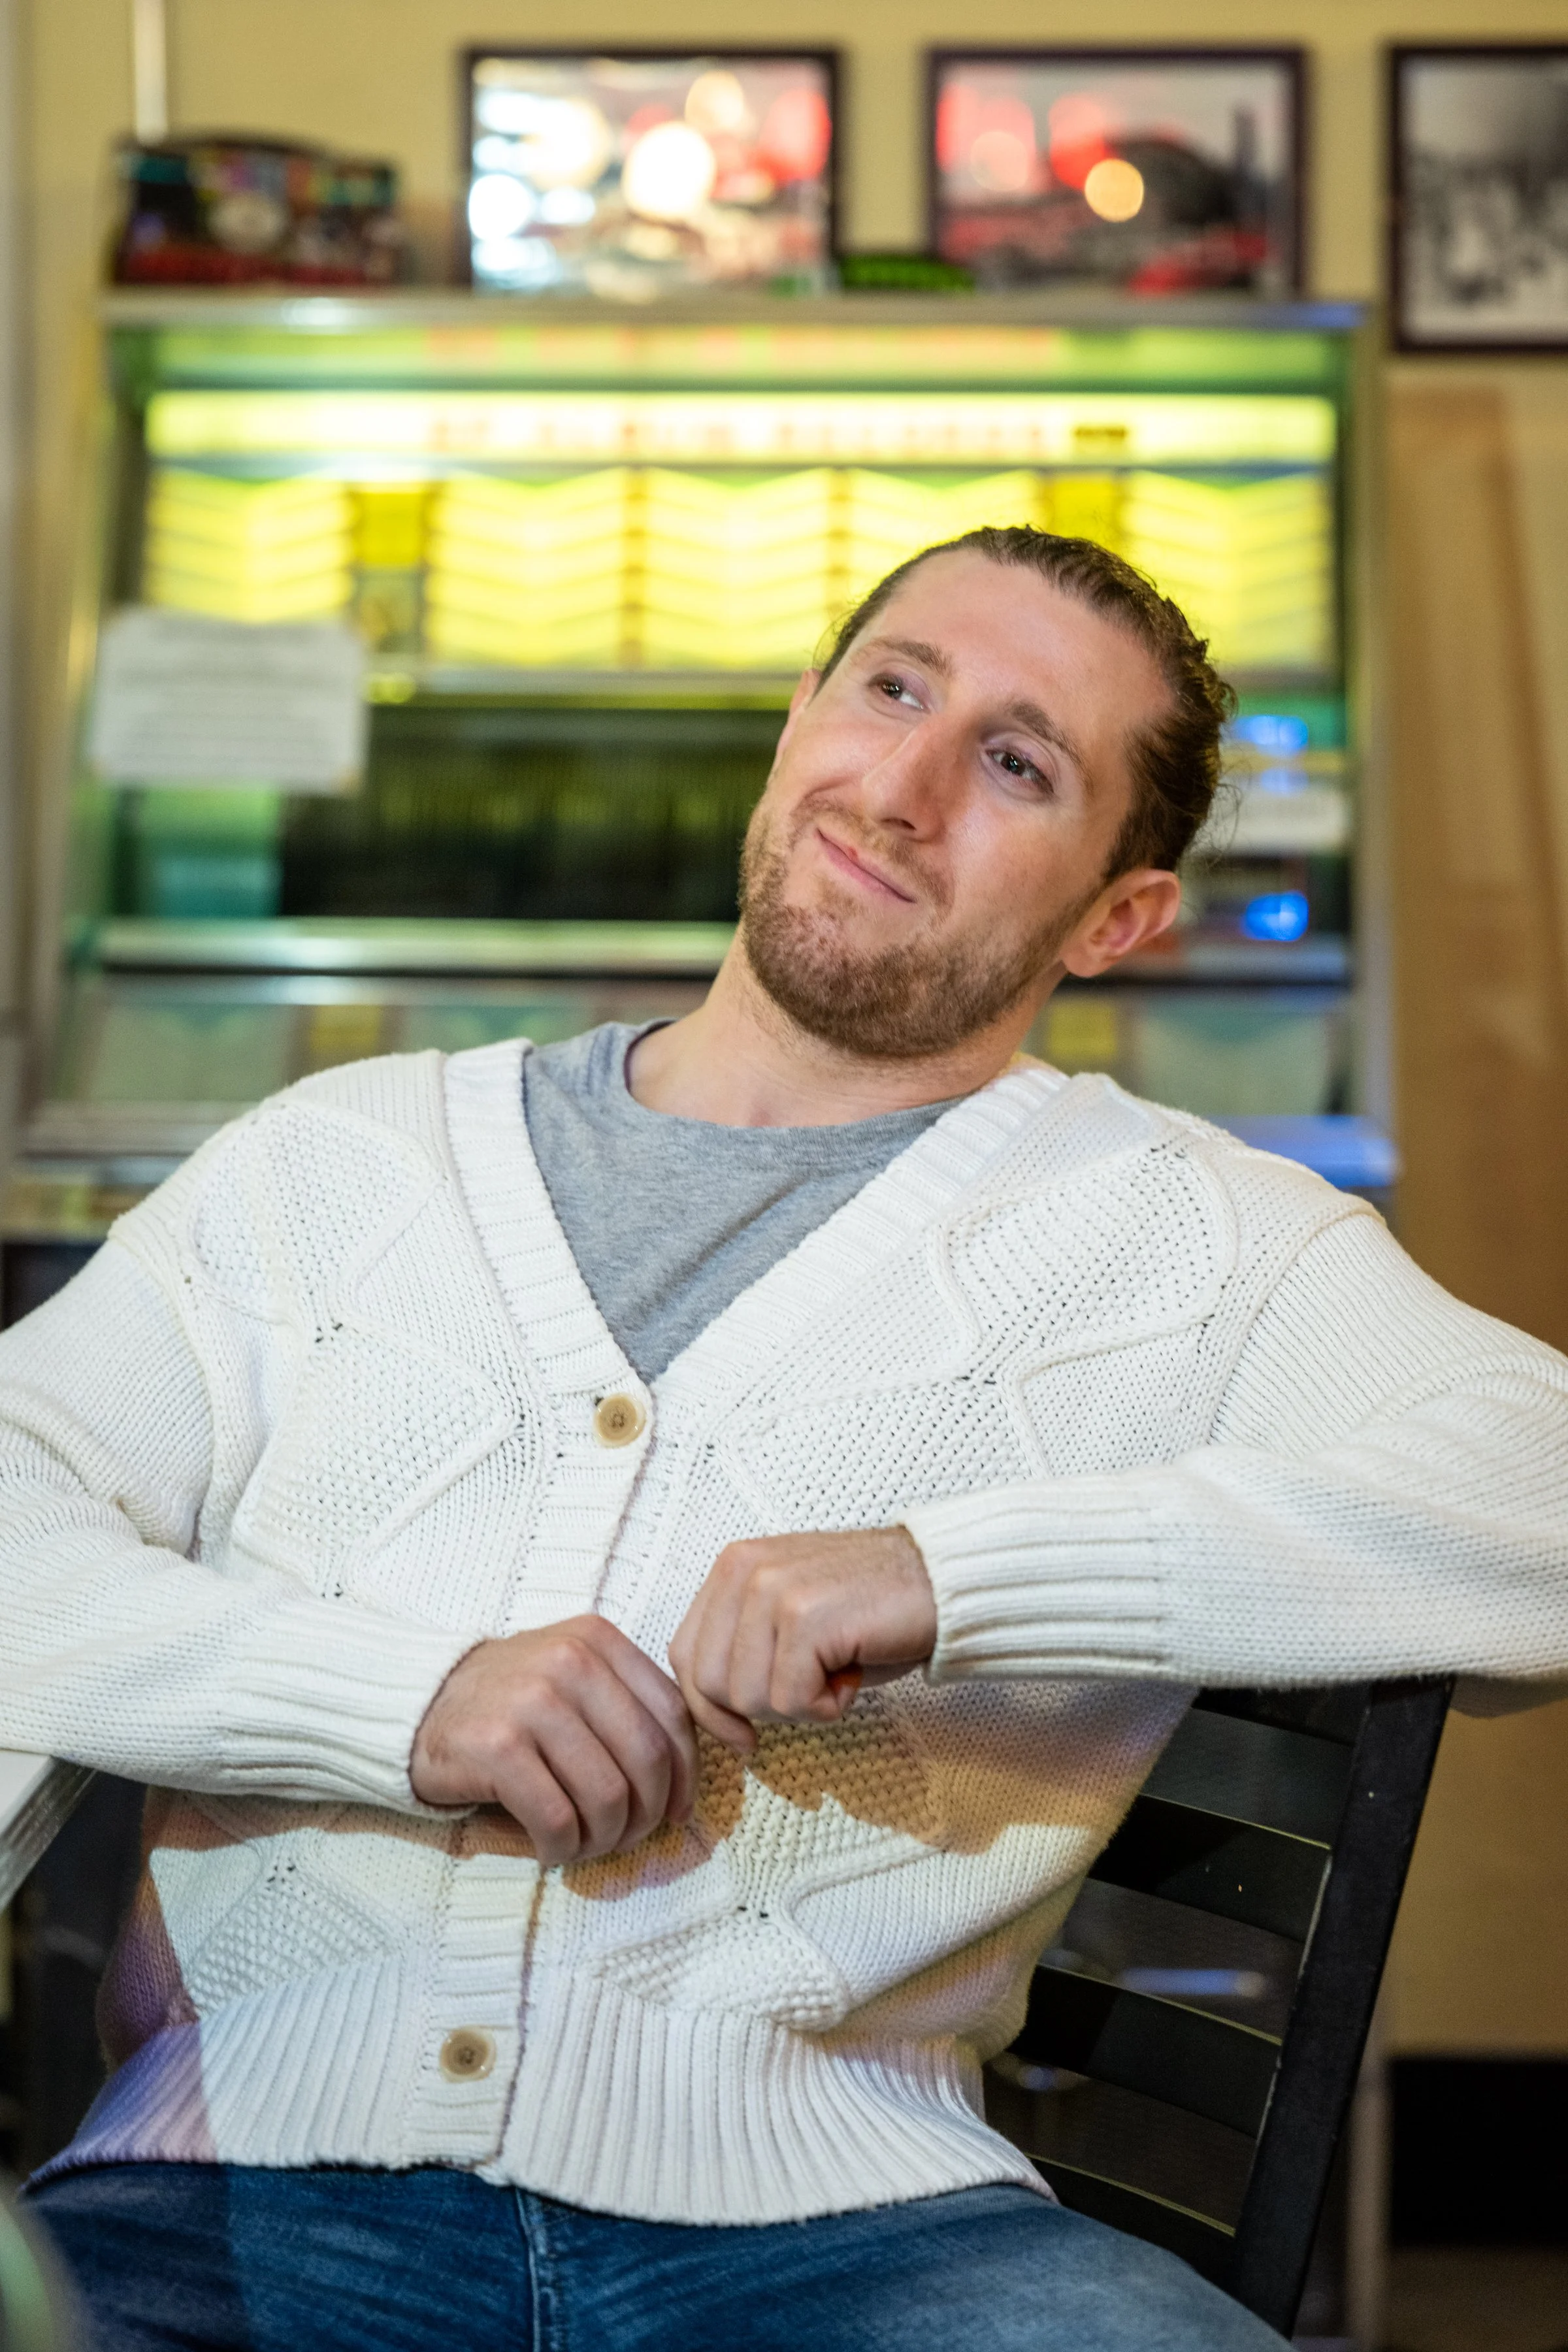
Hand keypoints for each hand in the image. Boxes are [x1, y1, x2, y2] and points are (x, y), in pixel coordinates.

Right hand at [410, 1615, 697, 1865]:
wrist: (418, 1703)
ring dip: (604, 1839)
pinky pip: (557, 1818)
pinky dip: (562, 1847)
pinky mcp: (497, 1746)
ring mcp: (533, 1701)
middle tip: (626, 1838)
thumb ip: (626, 1707)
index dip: (686, 1774)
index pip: (672, 1714)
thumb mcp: (572, 1676)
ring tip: (585, 1845)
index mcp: (598, 1640)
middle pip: (647, 1759)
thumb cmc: (509, 1702)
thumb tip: (683, 1785)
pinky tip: (550, 1847)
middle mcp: (571, 1662)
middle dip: (647, 1815)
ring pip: (607, 1795)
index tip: (679, 1811)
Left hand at [668, 1527, 937, 1752]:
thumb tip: (712, 1715)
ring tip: (837, 1670)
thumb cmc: (871, 1610)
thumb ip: (744, 1647)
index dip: (709, 1709)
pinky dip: (827, 1706)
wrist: (942, 1581)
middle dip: (761, 1708)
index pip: (684, 1656)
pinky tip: (853, 1672)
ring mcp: (771, 1589)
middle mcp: (743, 1570)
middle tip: (813, 1686)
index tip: (743, 1735)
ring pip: (748, 1697)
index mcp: (732, 1567)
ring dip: (800, 1706)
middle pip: (708, 1685)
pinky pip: (791, 1699)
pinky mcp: (805, 1616)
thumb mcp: (788, 1619)